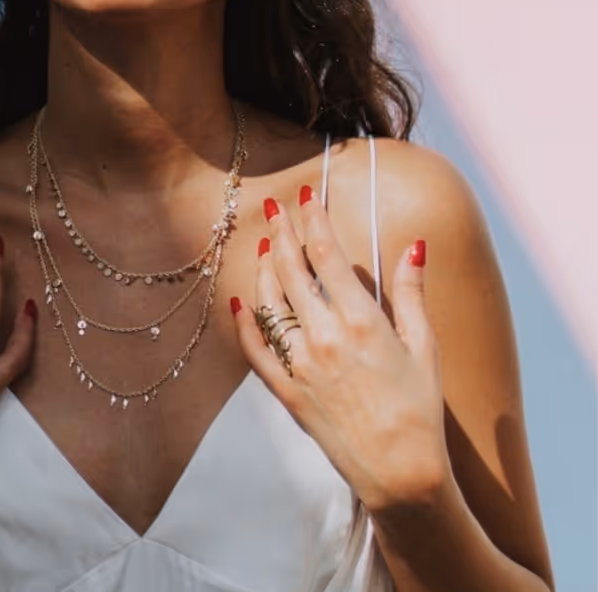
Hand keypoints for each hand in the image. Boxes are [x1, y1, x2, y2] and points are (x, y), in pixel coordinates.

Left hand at [231, 188, 448, 513]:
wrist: (400, 470)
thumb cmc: (421, 409)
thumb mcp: (426, 347)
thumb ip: (412, 294)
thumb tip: (413, 246)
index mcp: (361, 321)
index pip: (327, 254)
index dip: (313, 219)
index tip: (306, 195)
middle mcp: (324, 337)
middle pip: (291, 270)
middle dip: (281, 232)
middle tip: (274, 207)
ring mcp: (299, 363)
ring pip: (268, 302)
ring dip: (264, 269)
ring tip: (265, 246)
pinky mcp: (285, 390)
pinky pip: (255, 349)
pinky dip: (244, 323)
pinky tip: (240, 303)